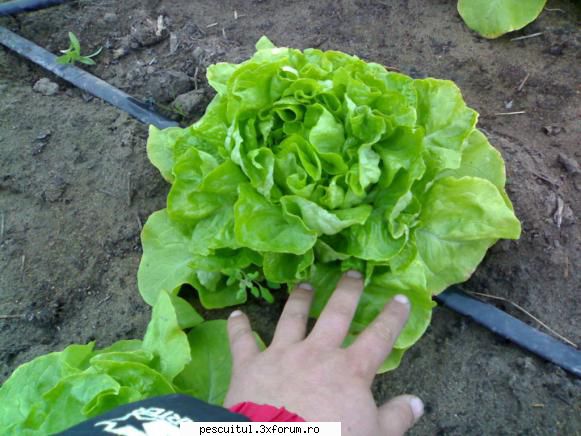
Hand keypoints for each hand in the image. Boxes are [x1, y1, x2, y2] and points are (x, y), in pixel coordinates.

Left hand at [224, 271, 423, 435]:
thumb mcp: (374, 435)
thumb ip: (395, 418)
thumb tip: (417, 402)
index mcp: (350, 369)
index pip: (379, 336)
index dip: (392, 316)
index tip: (400, 298)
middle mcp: (317, 353)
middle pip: (336, 314)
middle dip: (347, 292)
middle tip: (352, 273)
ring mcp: (282, 354)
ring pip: (292, 317)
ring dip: (298, 299)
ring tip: (304, 284)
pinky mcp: (251, 364)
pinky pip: (242, 341)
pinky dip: (238, 327)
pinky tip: (235, 315)